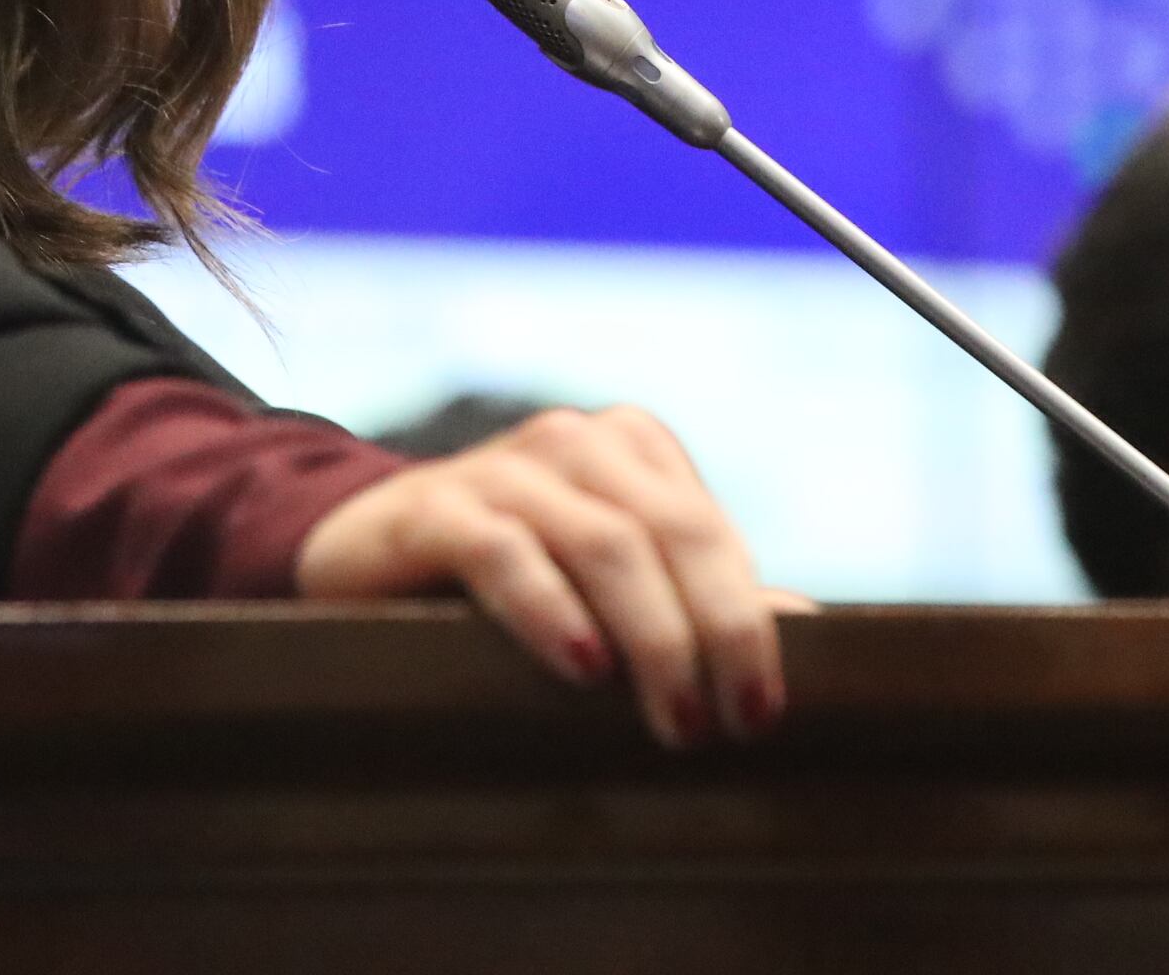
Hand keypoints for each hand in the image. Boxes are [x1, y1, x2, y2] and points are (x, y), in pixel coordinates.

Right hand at [292, 404, 800, 746]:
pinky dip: (551, 609)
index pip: (710, 532)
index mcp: (630, 449)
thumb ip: (694, 594)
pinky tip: (582, 667)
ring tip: (675, 720)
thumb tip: (809, 625)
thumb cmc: (508, 579)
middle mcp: (574, 442)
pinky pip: (504, 550)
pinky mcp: (432, 509)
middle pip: (674, 532)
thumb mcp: (609, 582)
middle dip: (719, 632)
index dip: (749, 619)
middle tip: (733, 725)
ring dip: (653, 637)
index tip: (765, 712)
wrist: (360, 554)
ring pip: (605, 542)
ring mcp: (500, 469)